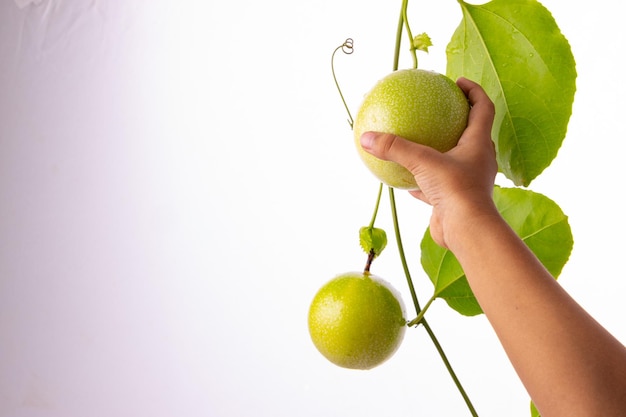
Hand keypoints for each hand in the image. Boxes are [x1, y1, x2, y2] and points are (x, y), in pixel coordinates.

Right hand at [359, 77, 497, 248]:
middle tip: (439, 109)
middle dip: (458, 119)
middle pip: (472, 133)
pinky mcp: (454, 200)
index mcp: (478, 144)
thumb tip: (366, 137)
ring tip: (419, 144)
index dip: (473, 91)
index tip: (458, 82)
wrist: (467, 230)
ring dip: (440, 152)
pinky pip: (437, 185)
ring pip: (453, 161)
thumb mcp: (422, 162)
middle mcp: (477, 160)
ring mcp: (467, 181)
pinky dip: (422, 181)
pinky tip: (405, 180)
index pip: (483, 108)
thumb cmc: (455, 190)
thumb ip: (395, 148)